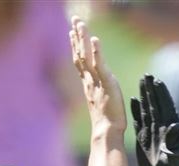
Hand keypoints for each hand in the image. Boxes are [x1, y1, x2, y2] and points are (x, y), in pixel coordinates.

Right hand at [69, 16, 125, 133]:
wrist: (106, 132)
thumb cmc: (106, 122)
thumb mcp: (101, 102)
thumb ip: (99, 92)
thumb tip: (101, 88)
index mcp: (88, 84)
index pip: (79, 61)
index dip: (75, 46)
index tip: (71, 33)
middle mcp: (90, 80)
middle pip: (79, 54)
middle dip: (76, 36)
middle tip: (74, 20)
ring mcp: (96, 81)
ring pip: (86, 56)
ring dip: (83, 39)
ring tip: (80, 24)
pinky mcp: (106, 84)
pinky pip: (100, 66)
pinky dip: (97, 52)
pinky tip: (95, 40)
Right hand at [130, 74, 178, 165]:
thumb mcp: (176, 157)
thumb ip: (176, 142)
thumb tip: (177, 125)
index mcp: (170, 130)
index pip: (166, 107)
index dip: (161, 94)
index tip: (157, 81)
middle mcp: (161, 128)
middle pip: (155, 104)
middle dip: (151, 90)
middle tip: (147, 75)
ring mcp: (152, 133)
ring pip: (147, 110)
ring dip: (144, 97)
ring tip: (141, 83)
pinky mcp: (144, 140)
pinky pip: (139, 122)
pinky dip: (135, 111)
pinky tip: (132, 101)